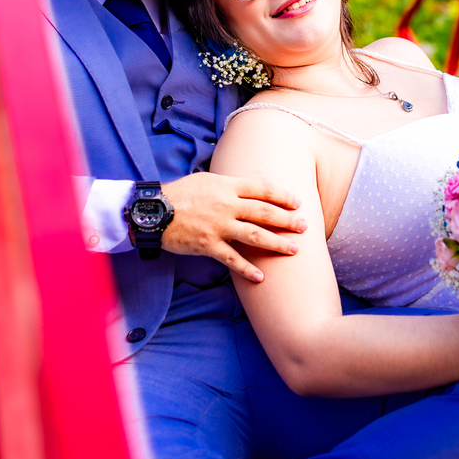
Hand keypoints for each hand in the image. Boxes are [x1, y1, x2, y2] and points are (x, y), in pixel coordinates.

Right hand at [160, 172, 304, 281]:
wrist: (154, 211)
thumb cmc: (180, 193)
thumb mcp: (206, 180)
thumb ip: (228, 185)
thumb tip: (247, 188)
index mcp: (227, 186)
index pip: (262, 189)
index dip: (282, 196)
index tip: (298, 202)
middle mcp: (226, 205)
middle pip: (264, 213)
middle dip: (287, 220)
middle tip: (305, 226)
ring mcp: (218, 226)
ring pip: (255, 236)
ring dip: (277, 243)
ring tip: (293, 249)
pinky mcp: (208, 245)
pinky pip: (232, 260)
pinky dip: (247, 270)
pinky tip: (261, 278)